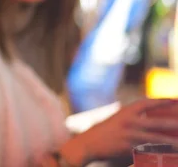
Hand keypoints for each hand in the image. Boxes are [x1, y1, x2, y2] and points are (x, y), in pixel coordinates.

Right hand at [59, 98, 177, 164]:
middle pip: (156, 121)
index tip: (176, 100)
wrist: (87, 144)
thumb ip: (132, 120)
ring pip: (155, 138)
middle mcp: (128, 121)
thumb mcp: (117, 120)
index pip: (147, 103)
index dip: (162, 101)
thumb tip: (150, 121)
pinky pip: (147, 150)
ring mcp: (128, 135)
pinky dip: (158, 152)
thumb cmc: (103, 132)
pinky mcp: (128, 148)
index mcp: (125, 112)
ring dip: (170, 141)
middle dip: (172, 122)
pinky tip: (167, 154)